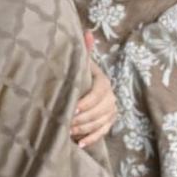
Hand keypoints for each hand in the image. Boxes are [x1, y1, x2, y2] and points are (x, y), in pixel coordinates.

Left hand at [71, 33, 116, 148]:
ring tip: (68, 131)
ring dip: (84, 129)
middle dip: (82, 118)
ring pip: (100, 123)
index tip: (71, 109)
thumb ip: (84, 50)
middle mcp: (111, 97)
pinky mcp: (108, 122)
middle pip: (100, 111)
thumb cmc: (81, 75)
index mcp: (104, 83)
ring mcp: (111, 111)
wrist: (87, 88)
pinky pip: (102, 133)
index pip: (99, 94)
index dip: (86, 103)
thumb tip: (86, 32)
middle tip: (65, 123)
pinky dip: (91, 139)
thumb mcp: (83, 64)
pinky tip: (79, 144)